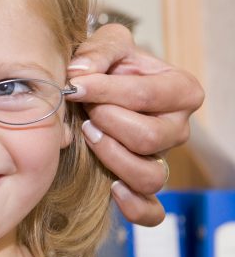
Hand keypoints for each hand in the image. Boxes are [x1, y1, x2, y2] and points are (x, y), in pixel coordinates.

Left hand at [66, 23, 203, 225]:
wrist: (93, 91)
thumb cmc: (106, 66)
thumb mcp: (106, 45)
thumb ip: (98, 51)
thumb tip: (80, 74)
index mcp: (180, 91)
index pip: (147, 96)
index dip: (106, 91)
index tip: (75, 86)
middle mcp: (177, 128)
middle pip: (149, 138)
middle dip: (107, 122)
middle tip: (85, 112)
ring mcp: (161, 159)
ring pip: (150, 175)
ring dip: (112, 157)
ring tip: (89, 136)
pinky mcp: (143, 185)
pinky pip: (150, 211)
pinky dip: (134, 207)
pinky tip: (111, 188)